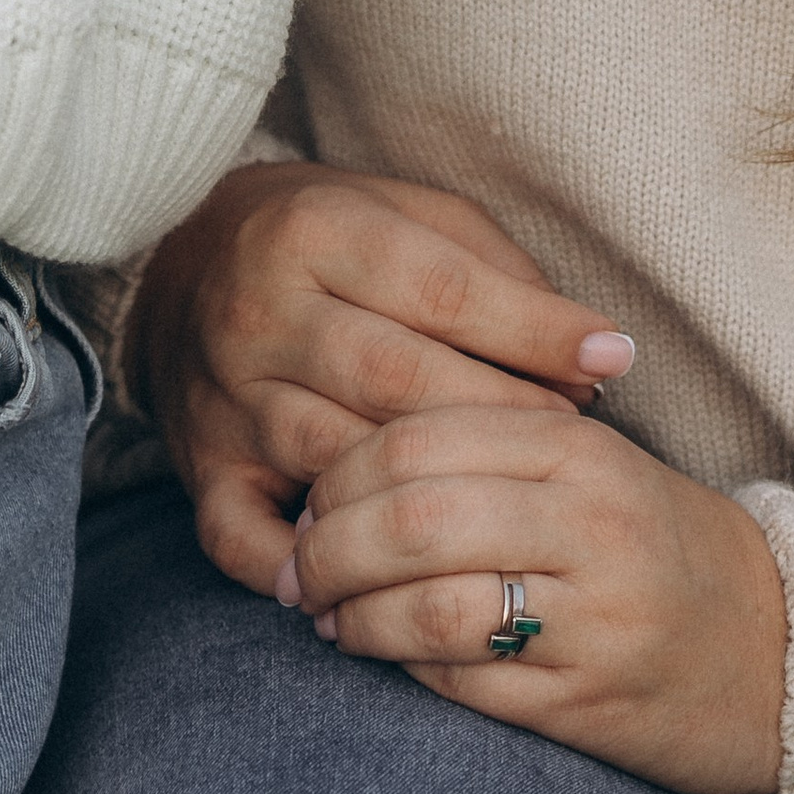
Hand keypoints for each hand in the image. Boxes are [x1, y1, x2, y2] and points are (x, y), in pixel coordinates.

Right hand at [125, 161, 634, 590]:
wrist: (183, 268)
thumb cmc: (333, 239)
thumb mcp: (410, 212)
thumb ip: (494, 270)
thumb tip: (591, 349)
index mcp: (314, 231)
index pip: (441, 289)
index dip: (535, 330)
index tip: (610, 357)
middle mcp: (259, 315)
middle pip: (399, 381)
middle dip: (503, 410)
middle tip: (572, 433)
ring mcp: (226, 401)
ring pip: (344, 461)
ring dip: (439, 490)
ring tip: (511, 495)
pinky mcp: (203, 473)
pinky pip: (250, 543)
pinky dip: (312, 571)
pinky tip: (382, 581)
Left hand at [281, 403, 789, 793]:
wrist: (787, 647)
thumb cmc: (662, 547)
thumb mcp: (593, 471)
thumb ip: (491, 454)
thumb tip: (349, 471)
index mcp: (582, 450)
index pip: (423, 436)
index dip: (342, 470)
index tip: (309, 498)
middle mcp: (589, 524)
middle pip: (411, 518)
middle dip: (327, 548)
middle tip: (297, 570)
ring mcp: (592, 618)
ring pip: (426, 607)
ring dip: (351, 618)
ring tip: (327, 620)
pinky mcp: (587, 704)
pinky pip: (463, 684)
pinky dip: (401, 671)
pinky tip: (382, 659)